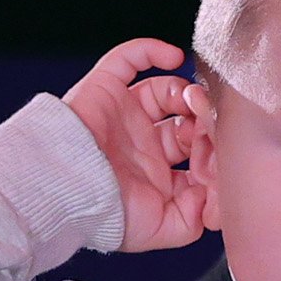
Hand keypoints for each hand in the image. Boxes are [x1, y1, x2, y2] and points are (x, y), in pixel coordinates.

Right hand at [63, 37, 207, 252]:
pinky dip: (151, 50)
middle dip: (203, 121)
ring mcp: (123, 115)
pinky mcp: (105, 89)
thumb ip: (196, 217)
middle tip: (207, 125)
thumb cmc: (100, 212)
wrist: (61, 187)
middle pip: (187, 121)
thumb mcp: (160, 229)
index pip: (198, 155)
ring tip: (192, 100)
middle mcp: (142, 143)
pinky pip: (128, 58)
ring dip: (185, 91)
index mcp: (155, 174)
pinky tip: (173, 57)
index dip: (214, 151)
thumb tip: (217, 196)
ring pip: (166, 91)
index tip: (219, 155)